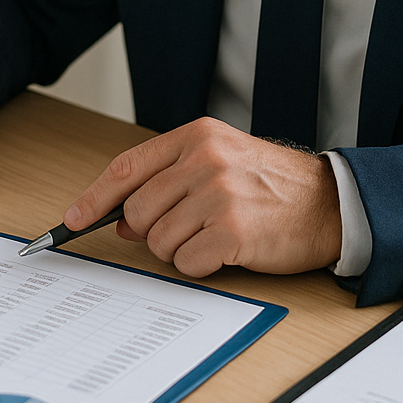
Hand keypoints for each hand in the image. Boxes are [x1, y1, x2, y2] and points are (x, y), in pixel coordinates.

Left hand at [63, 117, 342, 276]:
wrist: (330, 204)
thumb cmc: (272, 185)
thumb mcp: (219, 163)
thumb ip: (168, 183)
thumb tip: (120, 220)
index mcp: (196, 137)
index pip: (127, 167)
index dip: (94, 197)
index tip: (72, 219)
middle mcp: (205, 160)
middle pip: (138, 211)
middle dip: (151, 232)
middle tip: (186, 230)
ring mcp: (219, 193)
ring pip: (159, 241)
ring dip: (180, 250)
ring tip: (213, 235)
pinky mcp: (233, 230)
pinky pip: (186, 261)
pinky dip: (200, 265)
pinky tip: (225, 251)